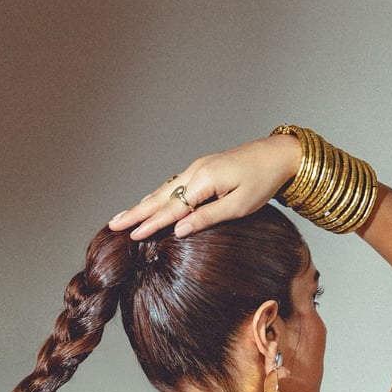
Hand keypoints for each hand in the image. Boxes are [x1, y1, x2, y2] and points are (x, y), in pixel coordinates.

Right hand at [109, 133, 300, 240]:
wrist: (277, 154)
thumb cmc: (262, 182)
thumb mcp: (238, 206)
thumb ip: (207, 218)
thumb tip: (180, 231)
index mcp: (204, 181)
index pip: (171, 209)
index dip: (151, 224)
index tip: (132, 236)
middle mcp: (195, 171)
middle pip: (159, 197)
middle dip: (136, 212)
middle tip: (114, 224)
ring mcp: (197, 168)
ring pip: (164, 190)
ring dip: (142, 204)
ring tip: (124, 216)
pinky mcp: (202, 169)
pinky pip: (173, 185)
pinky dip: (157, 196)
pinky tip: (148, 201)